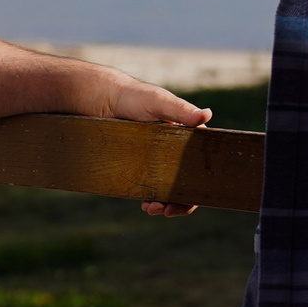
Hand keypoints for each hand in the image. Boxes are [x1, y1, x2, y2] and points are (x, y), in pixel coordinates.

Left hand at [110, 80, 210, 217]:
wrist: (101, 100)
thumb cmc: (134, 96)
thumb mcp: (158, 101)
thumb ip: (180, 110)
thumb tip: (207, 114)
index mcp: (187, 135)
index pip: (200, 164)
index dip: (198, 184)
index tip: (190, 198)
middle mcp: (175, 150)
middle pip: (185, 181)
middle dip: (179, 200)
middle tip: (167, 210)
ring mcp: (157, 159)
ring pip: (167, 187)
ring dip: (164, 202)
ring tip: (151, 208)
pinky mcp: (140, 165)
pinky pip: (149, 186)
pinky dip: (149, 197)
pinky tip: (143, 204)